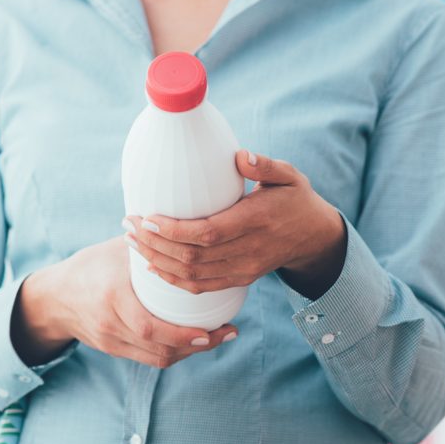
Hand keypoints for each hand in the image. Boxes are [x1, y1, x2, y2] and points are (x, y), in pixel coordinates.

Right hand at [11, 237, 236, 367]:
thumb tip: (186, 227)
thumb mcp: (115, 251)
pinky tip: (193, 342)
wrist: (53, 297)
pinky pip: (149, 358)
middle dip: (198, 346)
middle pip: (160, 349)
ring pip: (158, 358)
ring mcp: (112, 341)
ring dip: (190, 352)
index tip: (213, 330)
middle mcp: (111, 325)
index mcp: (112, 298)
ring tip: (216, 338)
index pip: (150, 327)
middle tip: (227, 334)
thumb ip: (149, 244)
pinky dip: (174, 351)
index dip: (184, 335)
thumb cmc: (90, 266)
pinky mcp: (114, 351)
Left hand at [125, 150, 347, 299]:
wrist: (314, 236)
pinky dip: (173, 279)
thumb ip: (265, 165)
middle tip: (129, 224)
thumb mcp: (290, 176)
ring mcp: (244, 269)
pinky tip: (153, 264)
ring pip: (192, 275)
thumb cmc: (296, 199)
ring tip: (133, 241)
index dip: (174, 231)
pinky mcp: (240, 279)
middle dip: (155, 244)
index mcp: (257, 222)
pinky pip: (201, 287)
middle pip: (193, 257)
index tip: (148, 217)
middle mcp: (249, 250)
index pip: (208, 233)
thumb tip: (240, 156)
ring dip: (158, 260)